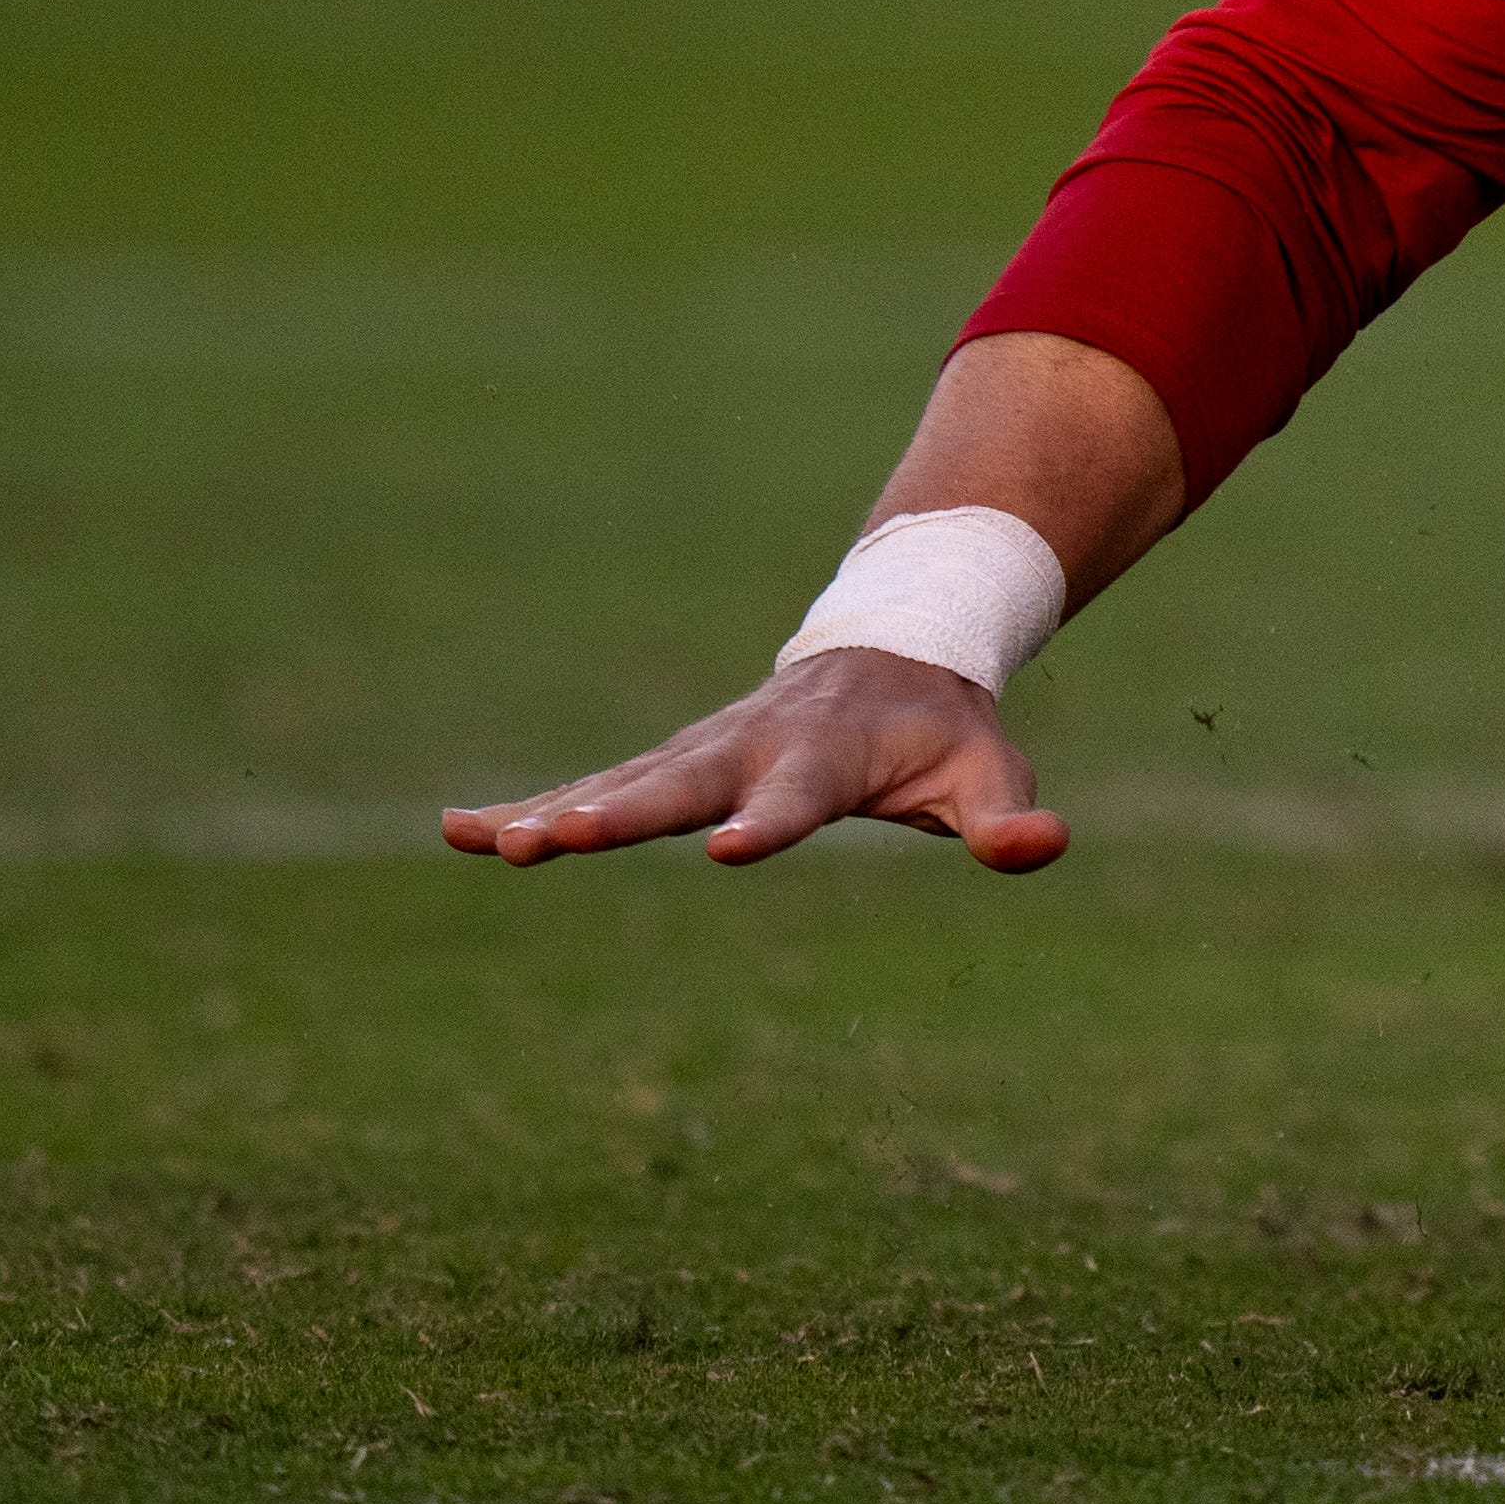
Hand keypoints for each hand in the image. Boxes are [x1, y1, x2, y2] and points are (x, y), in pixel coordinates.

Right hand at [442, 648, 1064, 871]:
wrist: (895, 654)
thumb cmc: (944, 734)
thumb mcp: (988, 775)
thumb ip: (1009, 818)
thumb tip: (1043, 846)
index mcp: (828, 756)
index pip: (797, 798)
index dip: (769, 823)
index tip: (729, 849)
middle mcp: (751, 746)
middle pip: (678, 783)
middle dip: (616, 814)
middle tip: (551, 841)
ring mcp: (702, 751)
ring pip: (619, 781)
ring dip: (552, 812)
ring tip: (484, 841)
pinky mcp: (671, 763)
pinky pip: (594, 784)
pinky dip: (529, 805)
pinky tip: (460, 829)